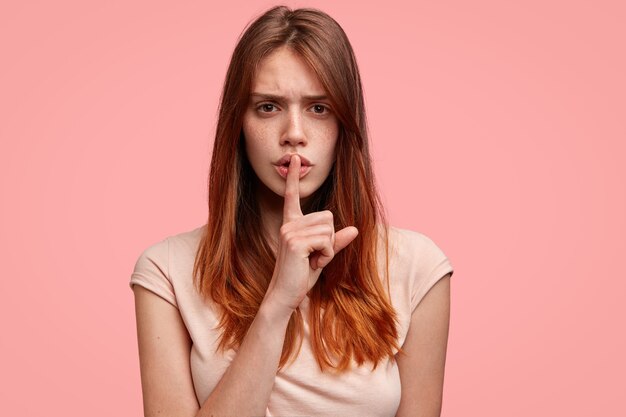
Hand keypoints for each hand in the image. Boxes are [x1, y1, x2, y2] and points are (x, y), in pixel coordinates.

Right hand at [264, 155, 358, 312]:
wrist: (286, 295)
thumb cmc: (301, 276)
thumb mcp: (323, 256)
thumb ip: (337, 242)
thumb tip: (355, 230)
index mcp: (292, 224)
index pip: (292, 197)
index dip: (294, 178)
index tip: (294, 160)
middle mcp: (289, 225)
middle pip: (328, 217)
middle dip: (330, 239)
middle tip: (315, 256)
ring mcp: (290, 232)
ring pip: (329, 229)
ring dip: (328, 249)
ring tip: (312, 260)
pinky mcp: (296, 242)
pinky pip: (326, 241)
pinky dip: (326, 255)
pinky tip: (312, 263)